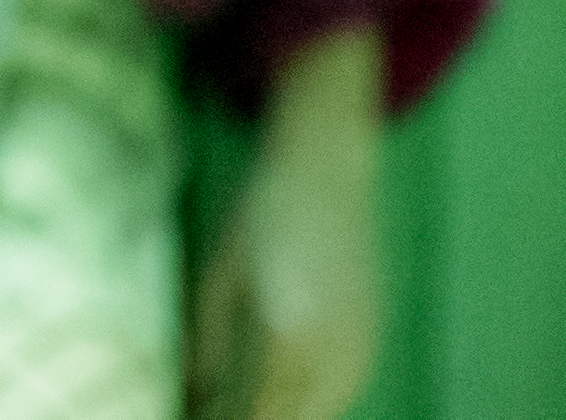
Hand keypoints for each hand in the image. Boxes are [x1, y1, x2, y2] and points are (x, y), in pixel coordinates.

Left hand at [193, 29, 383, 419]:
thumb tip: (193, 395)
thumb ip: (209, 342)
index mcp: (294, 337)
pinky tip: (276, 395)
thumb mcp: (221, 276)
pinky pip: (340, 390)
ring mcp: (364, 347)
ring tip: (230, 407)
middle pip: (297, 419)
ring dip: (286, 414)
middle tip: (206, 412)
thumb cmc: (260, 214)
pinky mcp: (372, 337)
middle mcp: (339, 352)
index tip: (193, 418)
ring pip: (324, 411)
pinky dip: (309, 401)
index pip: (263, 415)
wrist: (327, 171)